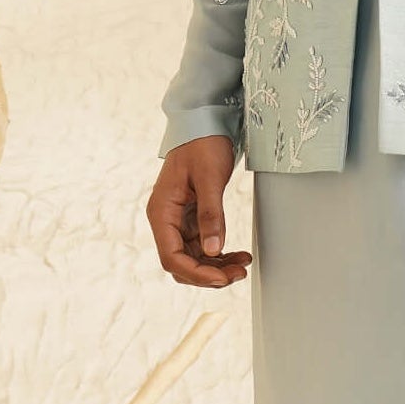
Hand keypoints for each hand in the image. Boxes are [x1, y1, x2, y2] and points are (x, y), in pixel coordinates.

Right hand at [146, 135, 250, 287]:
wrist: (203, 125)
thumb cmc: (202, 145)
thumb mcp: (209, 178)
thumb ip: (211, 215)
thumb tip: (213, 251)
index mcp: (161, 212)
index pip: (171, 257)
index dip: (197, 273)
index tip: (223, 277)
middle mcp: (166, 221)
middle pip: (181, 263)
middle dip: (209, 274)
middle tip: (239, 273)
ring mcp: (178, 222)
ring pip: (193, 259)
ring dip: (217, 267)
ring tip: (243, 265)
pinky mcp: (191, 220)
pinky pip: (202, 247)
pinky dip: (219, 255)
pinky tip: (237, 256)